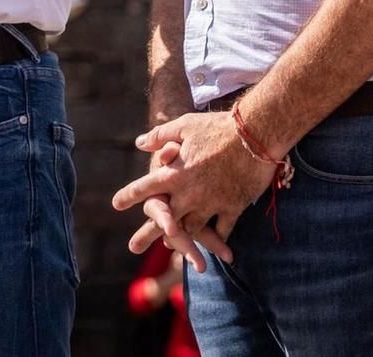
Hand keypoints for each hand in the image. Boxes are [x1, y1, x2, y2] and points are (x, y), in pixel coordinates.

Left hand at [113, 111, 272, 264]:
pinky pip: (222, 229)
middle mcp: (189, 193)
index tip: (116, 204)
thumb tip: (139, 143)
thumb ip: (160, 137)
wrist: (255, 135)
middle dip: (147, 233)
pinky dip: (217, 238)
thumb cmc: (218, 127)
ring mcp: (211, 203)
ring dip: (181, 238)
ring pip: (192, 228)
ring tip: (170, 246)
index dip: (130, 195)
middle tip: (133, 247)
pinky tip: (214, 245)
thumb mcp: (185, 125)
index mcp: (174, 173)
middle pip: (164, 218)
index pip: (146, 187)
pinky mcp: (233, 207)